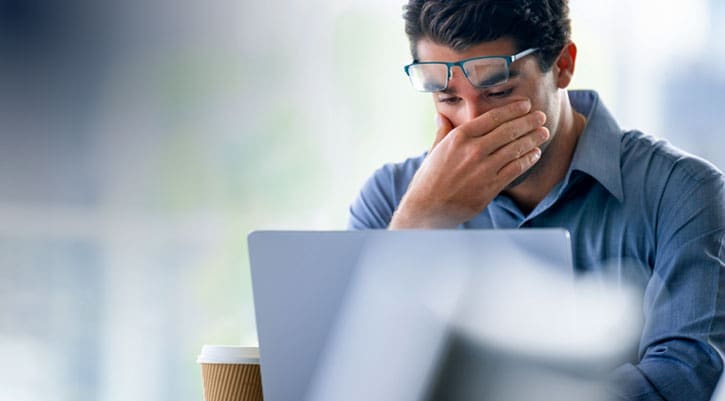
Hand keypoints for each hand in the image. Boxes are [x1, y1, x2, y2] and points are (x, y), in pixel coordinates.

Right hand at [389, 99, 548, 228]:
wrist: (427, 208)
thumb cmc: (429, 179)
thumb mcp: (434, 150)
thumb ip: (442, 131)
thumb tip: (441, 115)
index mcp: (460, 137)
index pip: (493, 117)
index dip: (513, 110)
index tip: (525, 105)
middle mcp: (473, 150)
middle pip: (509, 130)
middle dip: (528, 121)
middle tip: (541, 116)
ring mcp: (483, 169)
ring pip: (516, 148)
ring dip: (533, 139)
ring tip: (543, 133)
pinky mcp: (490, 186)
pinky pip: (515, 169)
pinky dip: (527, 160)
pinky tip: (535, 154)